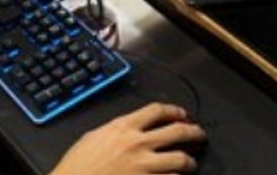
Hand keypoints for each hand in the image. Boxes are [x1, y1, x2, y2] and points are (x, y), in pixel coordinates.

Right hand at [49, 103, 204, 174]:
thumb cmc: (78, 166)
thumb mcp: (93, 137)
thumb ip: (115, 130)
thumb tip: (129, 128)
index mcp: (122, 127)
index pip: (156, 110)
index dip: (174, 110)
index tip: (182, 114)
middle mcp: (137, 144)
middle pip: (177, 131)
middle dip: (194, 132)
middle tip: (199, 135)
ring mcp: (143, 166)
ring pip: (181, 159)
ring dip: (189, 161)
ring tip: (190, 163)